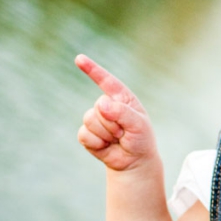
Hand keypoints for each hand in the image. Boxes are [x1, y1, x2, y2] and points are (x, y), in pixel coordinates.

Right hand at [75, 54, 156, 170]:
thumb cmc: (141, 139)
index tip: (79, 59)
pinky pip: (84, 134)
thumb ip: (123, 113)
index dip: (93, 69)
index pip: (107, 81)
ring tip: (116, 139)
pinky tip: (106, 146)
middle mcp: (106, 105)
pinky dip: (97, 143)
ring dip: (105, 133)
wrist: (134, 161)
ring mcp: (95, 119)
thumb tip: (101, 104)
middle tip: (124, 133)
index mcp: (122, 98)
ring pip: (90, 120)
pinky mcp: (87, 134)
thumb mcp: (139, 125)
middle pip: (98, 106)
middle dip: (112, 123)